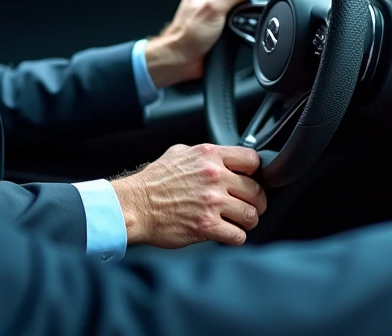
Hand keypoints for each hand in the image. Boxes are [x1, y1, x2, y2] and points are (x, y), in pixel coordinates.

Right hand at [111, 143, 266, 247]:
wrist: (134, 206)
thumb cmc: (152, 182)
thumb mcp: (178, 153)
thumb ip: (202, 154)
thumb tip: (220, 157)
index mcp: (208, 155)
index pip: (252, 160)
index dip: (255, 172)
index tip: (251, 180)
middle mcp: (214, 176)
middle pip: (257, 190)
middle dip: (255, 202)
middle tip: (248, 207)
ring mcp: (211, 202)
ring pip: (251, 215)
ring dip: (247, 221)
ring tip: (238, 222)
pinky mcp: (207, 226)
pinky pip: (239, 236)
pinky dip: (236, 237)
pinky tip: (226, 233)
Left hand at [144, 0, 269, 87]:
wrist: (181, 62)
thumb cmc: (187, 35)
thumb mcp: (216, 8)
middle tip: (242, 8)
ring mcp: (212, 14)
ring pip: (236, 9)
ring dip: (242, 16)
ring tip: (237, 22)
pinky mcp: (217, 29)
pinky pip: (235, 24)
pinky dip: (239, 28)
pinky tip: (237, 32)